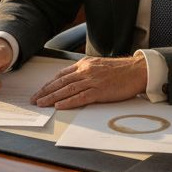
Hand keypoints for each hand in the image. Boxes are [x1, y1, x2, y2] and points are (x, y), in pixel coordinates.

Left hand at [31, 55, 147, 109]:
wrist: (137, 70)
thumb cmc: (121, 70)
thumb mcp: (99, 66)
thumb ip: (86, 72)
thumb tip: (74, 80)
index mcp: (84, 64)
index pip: (61, 75)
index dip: (49, 84)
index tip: (40, 91)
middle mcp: (86, 71)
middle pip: (60, 82)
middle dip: (45, 91)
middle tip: (35, 99)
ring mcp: (92, 81)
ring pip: (67, 90)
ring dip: (52, 97)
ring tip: (42, 104)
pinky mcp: (100, 91)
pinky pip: (80, 97)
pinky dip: (68, 102)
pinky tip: (59, 106)